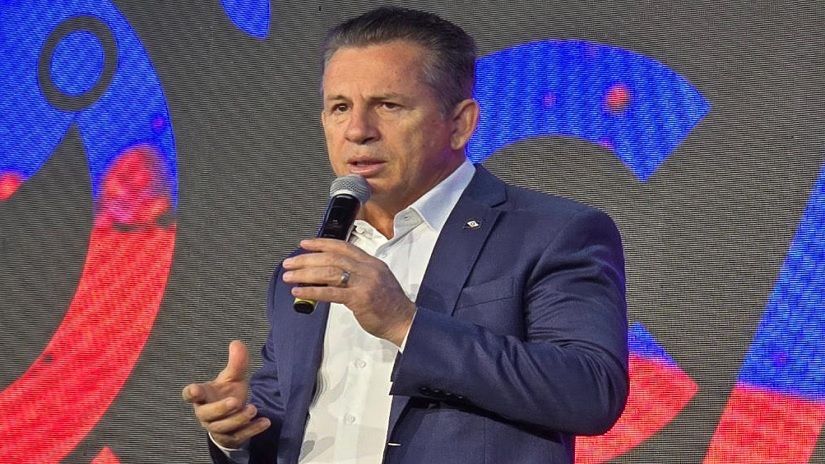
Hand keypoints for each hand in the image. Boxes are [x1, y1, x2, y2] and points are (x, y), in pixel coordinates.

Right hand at [181, 340, 269, 448]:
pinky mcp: (230, 438)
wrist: (232, 417)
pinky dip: (253, 430)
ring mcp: (217, 428)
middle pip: (207, 414)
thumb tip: (237, 343)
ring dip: (238, 419)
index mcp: (203, 396)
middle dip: (221, 408)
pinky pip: (239, 436)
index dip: (192, 393)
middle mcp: (206, 413)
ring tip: (253, 409)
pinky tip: (265, 422)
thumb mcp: (233, 378)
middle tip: (235, 401)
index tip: (195, 390)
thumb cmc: (227, 393)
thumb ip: (236, 363)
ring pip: (223, 427)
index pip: (190, 395)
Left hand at [282, 238, 415, 345]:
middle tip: (290, 263)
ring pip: (328, 272)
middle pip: (331, 257)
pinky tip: (299, 292)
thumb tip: (329, 276)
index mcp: (371, 262)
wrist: (404, 321)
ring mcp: (364, 283)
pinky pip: (330, 292)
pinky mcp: (359, 299)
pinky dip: (312, 291)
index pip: (342, 246)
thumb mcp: (376, 281)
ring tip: (289, 277)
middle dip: (307, 259)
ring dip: (305, 274)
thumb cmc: (389, 305)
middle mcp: (367, 269)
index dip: (321, 243)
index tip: (305, 244)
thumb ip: (356, 275)